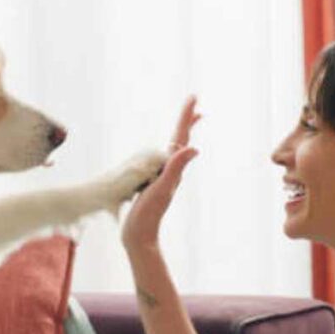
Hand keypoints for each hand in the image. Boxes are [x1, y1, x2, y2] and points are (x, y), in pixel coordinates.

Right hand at [121, 96, 200, 251]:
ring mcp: (162, 178)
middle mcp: (170, 171)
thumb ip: (176, 169)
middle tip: (195, 103)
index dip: (187, 116)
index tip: (194, 97)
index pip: (182, 137)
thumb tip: (194, 149)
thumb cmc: (149, 214)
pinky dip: (166, 151)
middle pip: (181, 140)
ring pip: (173, 150)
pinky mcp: (153, 184)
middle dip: (187, 121)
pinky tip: (166, 153)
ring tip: (188, 123)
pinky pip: (162, 162)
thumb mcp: (163, 189)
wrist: (140, 236)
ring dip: (180, 134)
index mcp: (172, 168)